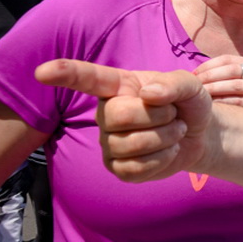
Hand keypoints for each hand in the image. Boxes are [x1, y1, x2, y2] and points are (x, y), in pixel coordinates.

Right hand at [34, 59, 213, 182]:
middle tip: (173, 114)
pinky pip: (135, 169)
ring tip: (174, 131)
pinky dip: (162, 160)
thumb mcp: (191, 86)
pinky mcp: (118, 168)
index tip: (43, 72)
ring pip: (129, 145)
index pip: (87, 78)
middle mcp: (105, 113)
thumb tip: (148, 94)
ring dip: (165, 138)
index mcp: (117, 86)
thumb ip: (174, 84)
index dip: (65, 74)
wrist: (200, 134)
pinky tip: (168, 151)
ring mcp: (108, 142)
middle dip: (158, 116)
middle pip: (119, 116)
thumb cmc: (188, 104)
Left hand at [194, 55, 242, 107]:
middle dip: (210, 77)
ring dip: (214, 90)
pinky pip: (240, 102)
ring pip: (236, 85)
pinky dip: (224, 103)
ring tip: (200, 96)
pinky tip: (212, 107)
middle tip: (194, 86)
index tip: (193, 75)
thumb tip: (198, 75)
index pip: (229, 59)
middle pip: (232, 71)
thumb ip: (233, 77)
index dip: (209, 66)